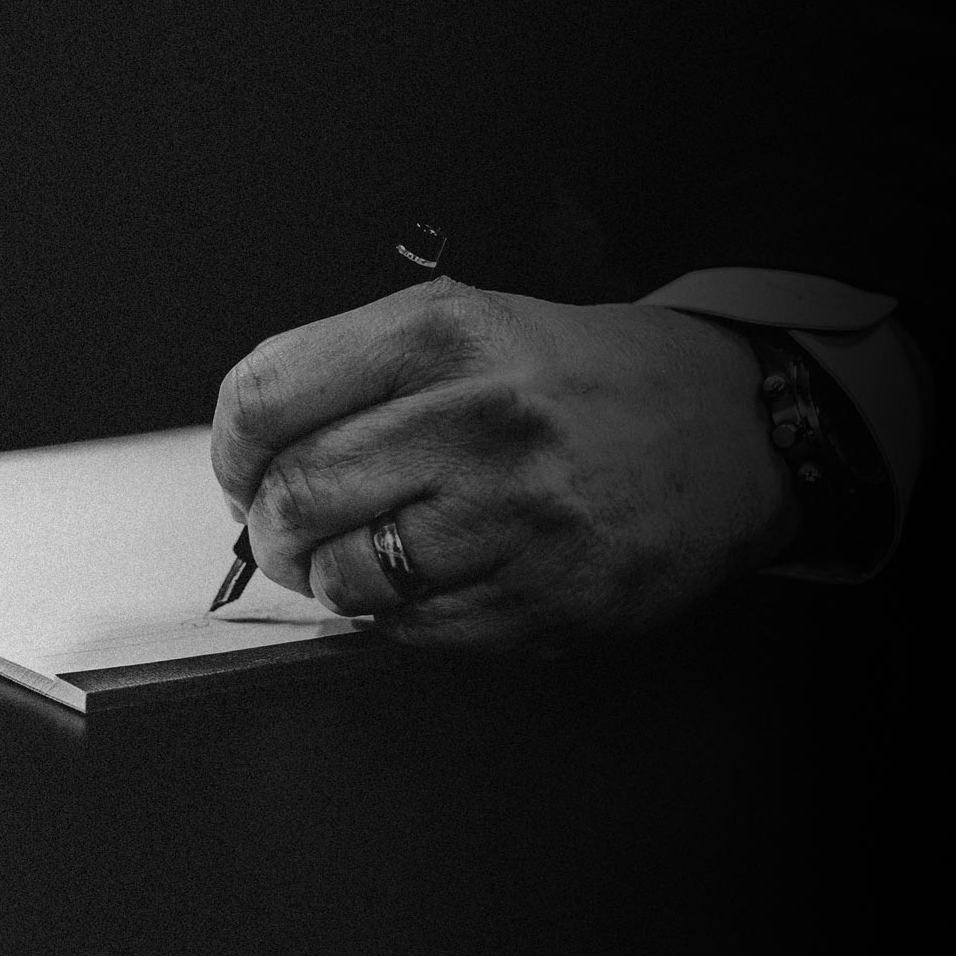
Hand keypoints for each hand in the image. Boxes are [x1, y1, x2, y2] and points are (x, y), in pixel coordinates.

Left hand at [209, 277, 796, 650]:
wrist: (726, 427)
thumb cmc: (573, 380)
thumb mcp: (461, 327)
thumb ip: (348, 376)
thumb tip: (245, 459)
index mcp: (442, 334)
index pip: (265, 397)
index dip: (229, 450)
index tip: (241, 468)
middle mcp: (481, 418)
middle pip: (295, 495)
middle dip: (269, 527)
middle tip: (287, 528)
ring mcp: (518, 514)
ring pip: (345, 576)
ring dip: (327, 579)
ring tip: (358, 554)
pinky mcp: (545, 597)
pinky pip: (409, 628)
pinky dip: (392, 614)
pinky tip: (429, 577)